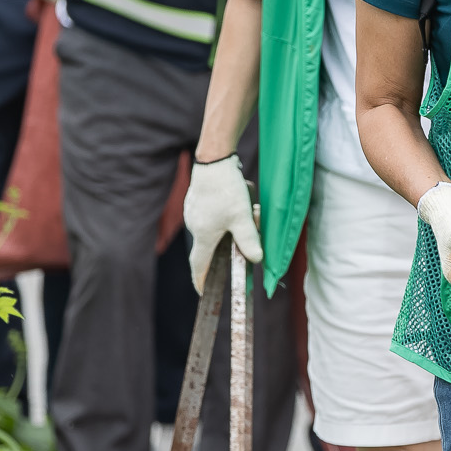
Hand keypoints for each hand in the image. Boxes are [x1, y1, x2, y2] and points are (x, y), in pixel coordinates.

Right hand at [184, 155, 262, 290]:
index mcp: (203, 236)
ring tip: (247, 210)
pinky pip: (210, 214)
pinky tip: (234, 200)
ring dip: (228, 226)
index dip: (201, 280)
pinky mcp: (196, 201)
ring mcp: (193, 213)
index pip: (199, 266)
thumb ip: (249, 240)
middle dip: (225, 247)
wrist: (213, 160)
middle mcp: (194, 226)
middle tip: (242, 240)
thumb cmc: (226, 190)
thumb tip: (257, 260)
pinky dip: (222, 214)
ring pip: (211, 228)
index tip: (203, 291)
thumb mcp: (242, 217)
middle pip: (209, 246)